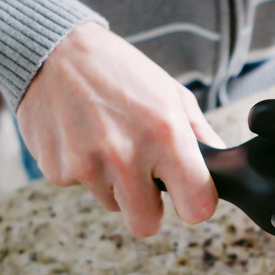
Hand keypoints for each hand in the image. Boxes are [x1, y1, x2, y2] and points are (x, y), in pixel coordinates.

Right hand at [16, 22, 223, 237]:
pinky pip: (82, 188)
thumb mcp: (171, 92)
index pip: (197, 208)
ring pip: (113, 205)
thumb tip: (221, 166)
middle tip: (145, 178)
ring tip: (109, 141)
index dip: (195, 204)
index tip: (189, 194)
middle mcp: (125, 155)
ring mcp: (86, 165)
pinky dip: (85, 170)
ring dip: (115, 184)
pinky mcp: (56, 170)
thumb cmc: (120, 70)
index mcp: (165, 134)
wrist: (53, 49)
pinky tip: (83, 136)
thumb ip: (200, 135)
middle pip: (147, 224)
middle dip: (150, 207)